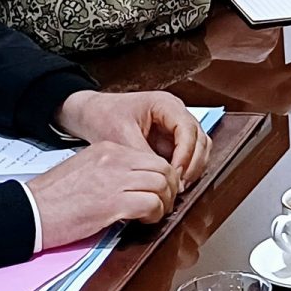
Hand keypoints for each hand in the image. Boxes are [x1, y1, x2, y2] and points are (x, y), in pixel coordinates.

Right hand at [27, 142, 180, 250]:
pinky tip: (145, 221)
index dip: (163, 175)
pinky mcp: (112, 203)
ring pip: (162, 184)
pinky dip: (155, 214)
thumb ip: (111, 170)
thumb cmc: (51, 197)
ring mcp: (115, 180)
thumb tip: (133, 183)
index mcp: (108, 149)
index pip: (151, 157)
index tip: (161, 190)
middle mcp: (115, 160)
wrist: (27, 212)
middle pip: (164, 168)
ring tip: (156, 213)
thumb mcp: (84, 170)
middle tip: (165, 203)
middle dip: (171, 187)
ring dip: (165, 202)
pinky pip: (150, 204)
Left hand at [54, 90, 210, 189]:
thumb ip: (142, 155)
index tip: (175, 173)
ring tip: (178, 187)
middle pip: (200, 138)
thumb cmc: (103, 116)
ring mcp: (174, 127)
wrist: (90, 114)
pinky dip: (184, 169)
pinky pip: (186, 155)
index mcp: (166, 104)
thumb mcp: (120, 136)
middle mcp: (176, 114)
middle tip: (180, 185)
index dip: (186, 153)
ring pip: (199, 147)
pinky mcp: (169, 140)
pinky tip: (173, 183)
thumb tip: (158, 176)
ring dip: (192, 167)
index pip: (188, 129)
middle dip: (193, 163)